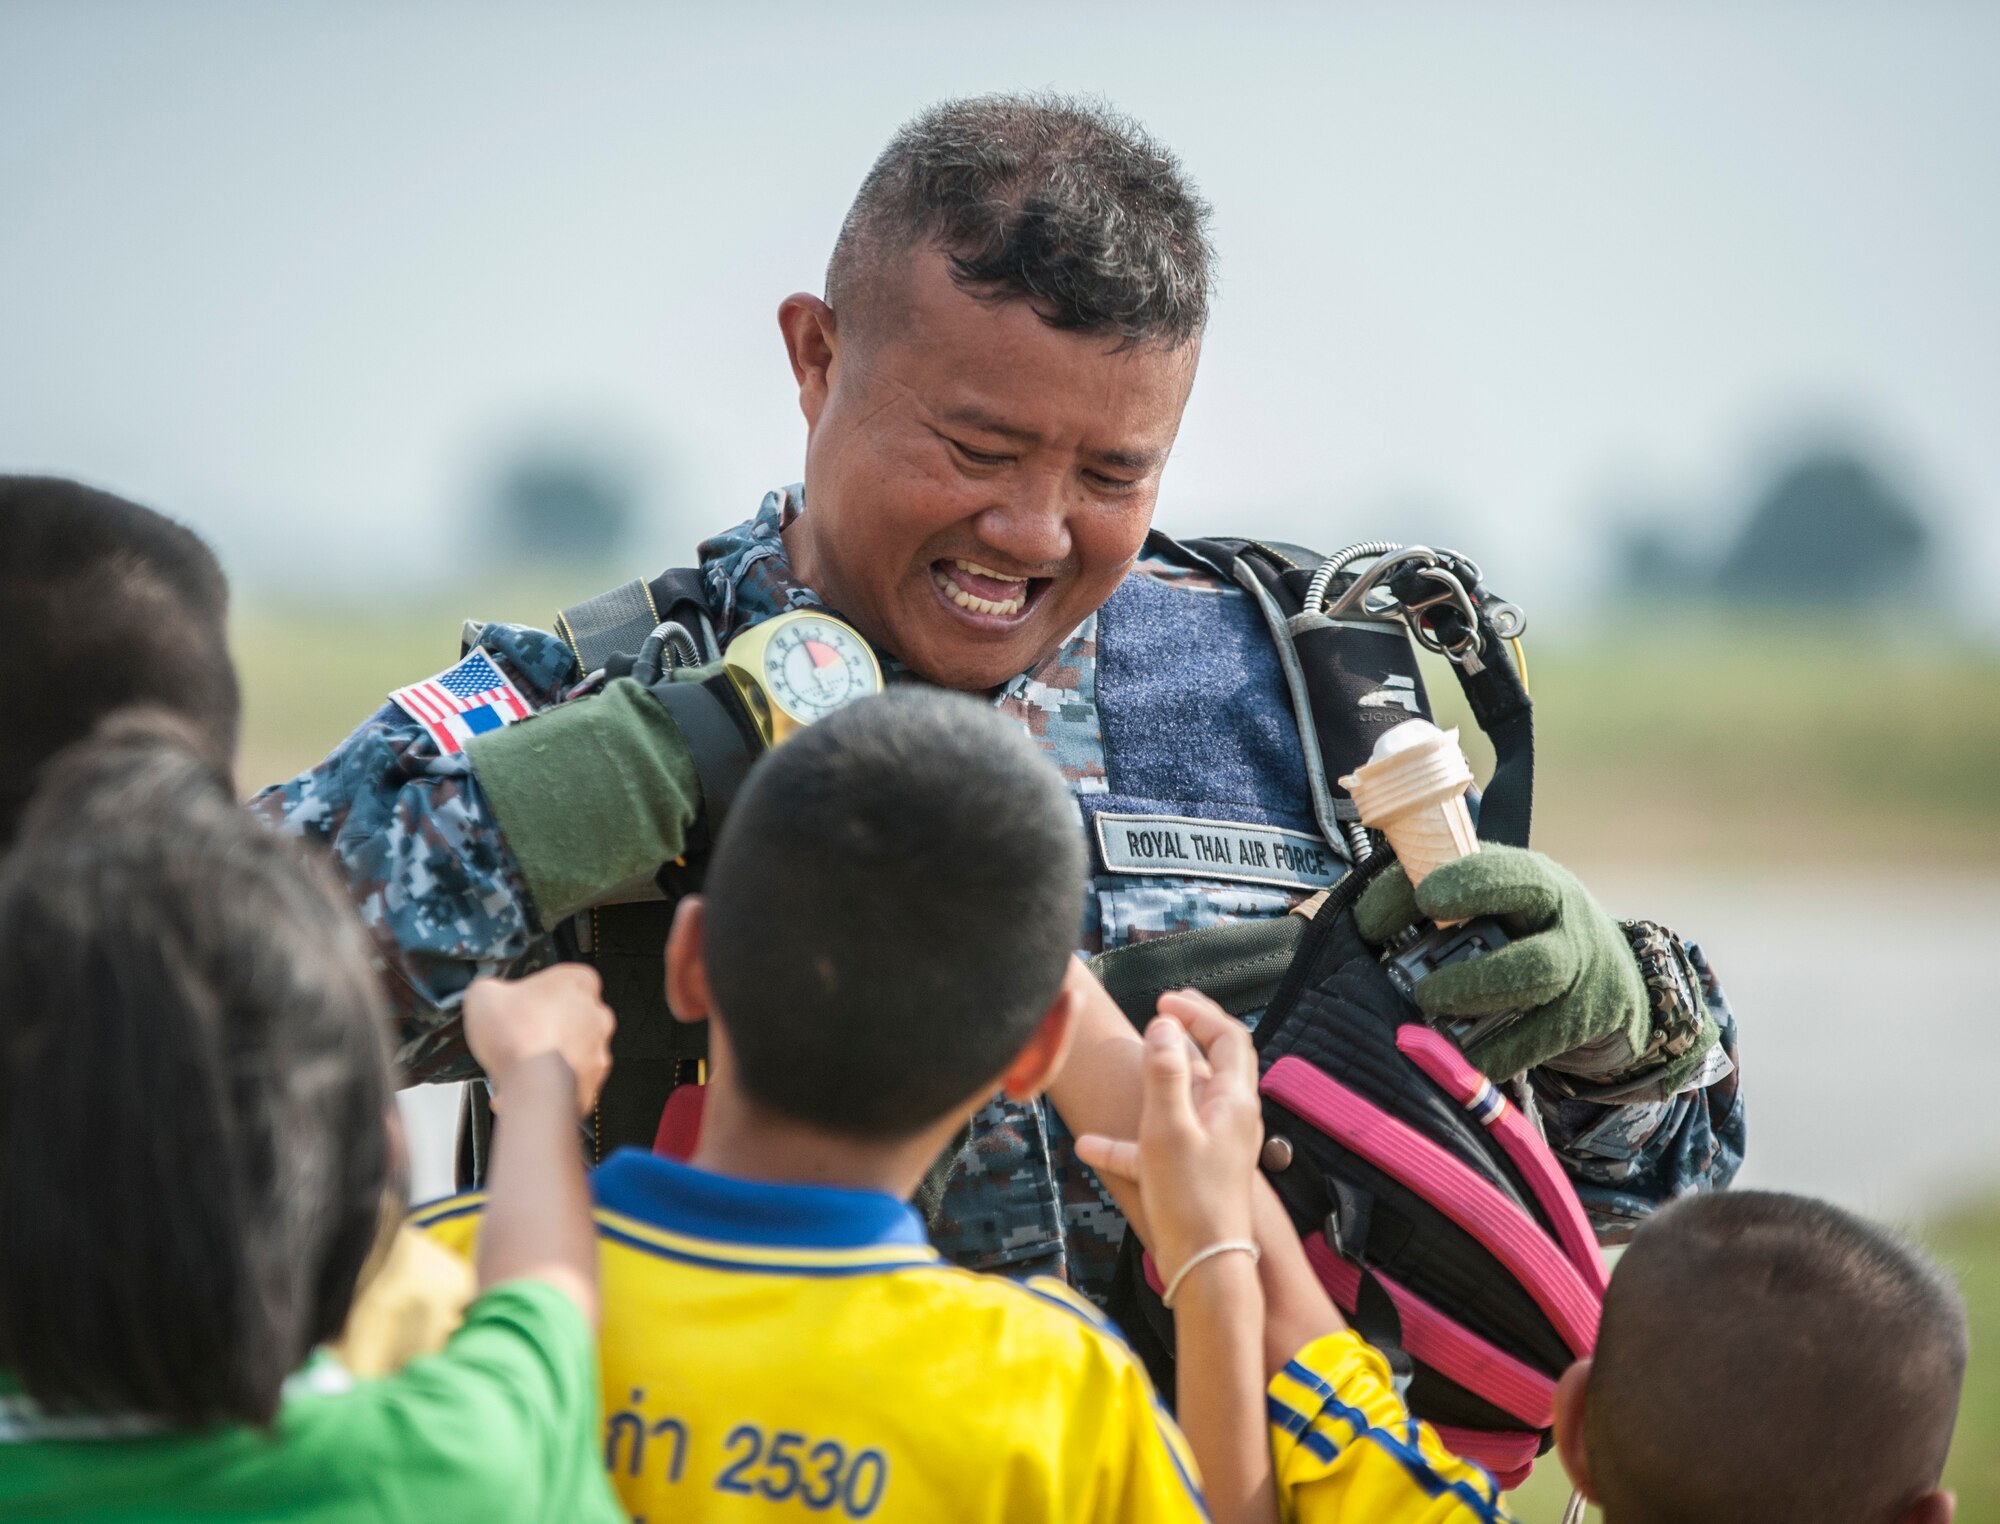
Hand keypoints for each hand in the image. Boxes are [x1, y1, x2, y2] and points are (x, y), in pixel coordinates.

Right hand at [464, 966, 615, 1117]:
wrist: (534, 1087)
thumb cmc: (517, 1038)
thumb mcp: (483, 995)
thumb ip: (489, 988)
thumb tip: (488, 994)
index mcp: (577, 982)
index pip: (565, 978)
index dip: (538, 991)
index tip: (519, 1002)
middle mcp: (596, 1014)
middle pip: (570, 1014)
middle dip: (545, 1024)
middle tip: (516, 1034)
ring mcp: (599, 1048)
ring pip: (572, 1048)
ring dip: (549, 1054)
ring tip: (519, 1063)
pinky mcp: (594, 1079)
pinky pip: (570, 1078)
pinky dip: (551, 1081)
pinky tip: (526, 1083)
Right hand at [1075, 989, 1261, 1281]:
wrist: (1206, 1269)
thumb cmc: (1191, 1199)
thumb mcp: (1168, 1128)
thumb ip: (1165, 1073)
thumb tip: (1164, 1025)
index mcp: (1234, 1101)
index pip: (1229, 1037)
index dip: (1199, 1012)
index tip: (1164, 1001)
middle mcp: (1231, 1119)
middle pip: (1216, 1061)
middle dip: (1189, 1032)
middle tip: (1164, 1011)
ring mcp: (1215, 1145)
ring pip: (1188, 1099)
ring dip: (1156, 1081)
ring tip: (1128, 1064)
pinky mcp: (1197, 1172)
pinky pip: (1163, 1143)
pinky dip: (1132, 1138)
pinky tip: (1091, 1147)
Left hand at [1353, 844, 1647, 1079]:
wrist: (1611, 979)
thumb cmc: (1525, 928)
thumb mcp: (1497, 898)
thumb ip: (1440, 895)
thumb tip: (1358, 918)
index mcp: (1533, 879)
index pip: (1501, 869)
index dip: (1461, 883)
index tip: (1420, 899)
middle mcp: (1561, 921)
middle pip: (1527, 918)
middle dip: (1471, 946)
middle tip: (1421, 976)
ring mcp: (1576, 974)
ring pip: (1534, 976)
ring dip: (1475, 993)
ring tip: (1428, 1005)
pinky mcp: (1577, 1023)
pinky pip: (1531, 1043)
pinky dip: (1488, 1053)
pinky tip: (1450, 1056)